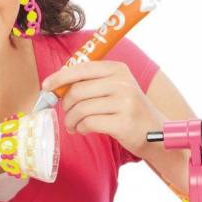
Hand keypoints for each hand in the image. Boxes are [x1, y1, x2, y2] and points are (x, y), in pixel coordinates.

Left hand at [41, 61, 164, 156]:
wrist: (155, 132)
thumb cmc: (129, 110)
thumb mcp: (117, 88)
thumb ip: (92, 82)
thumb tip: (58, 85)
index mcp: (118, 69)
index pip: (81, 69)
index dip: (60, 77)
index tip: (46, 87)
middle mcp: (123, 83)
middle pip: (78, 90)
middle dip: (66, 105)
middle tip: (66, 114)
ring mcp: (125, 103)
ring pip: (81, 108)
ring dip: (71, 120)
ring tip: (74, 126)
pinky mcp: (123, 122)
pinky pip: (89, 123)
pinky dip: (81, 128)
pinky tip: (83, 130)